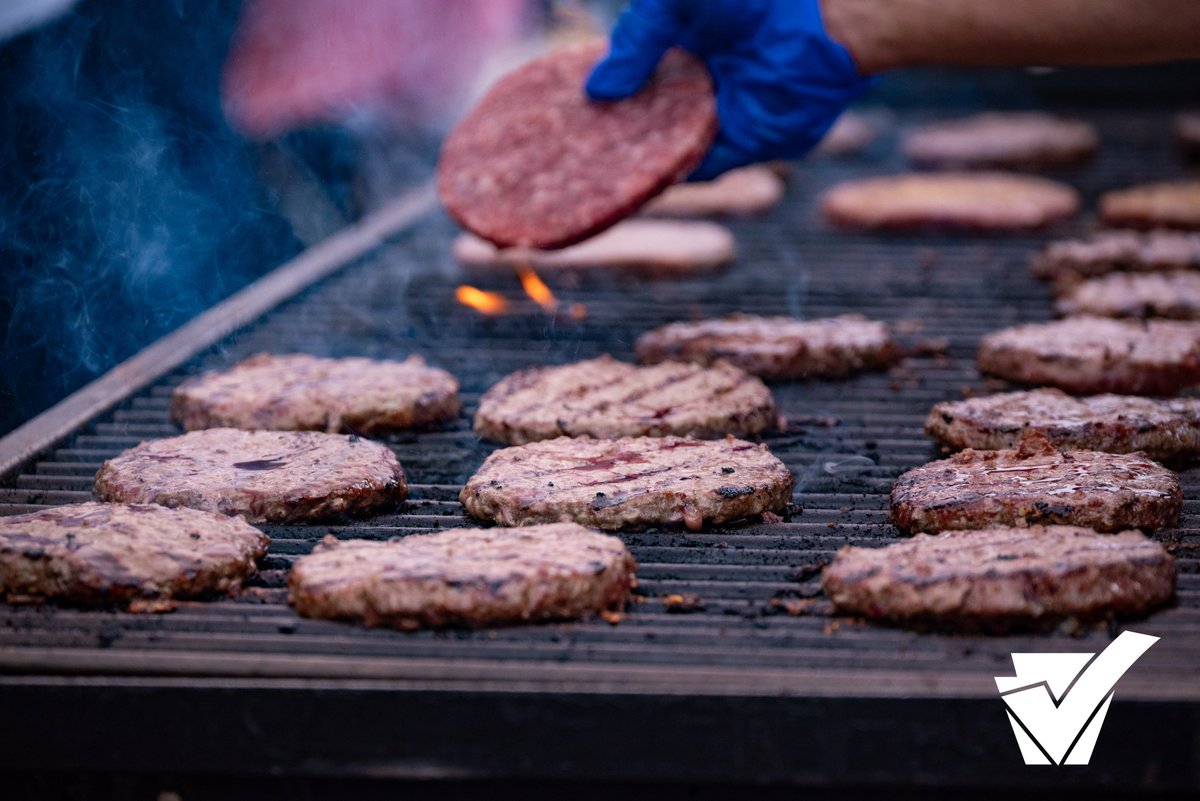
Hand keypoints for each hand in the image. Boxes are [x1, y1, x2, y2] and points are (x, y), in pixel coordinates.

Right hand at [586, 0, 872, 178]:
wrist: (823, 18)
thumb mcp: (674, 2)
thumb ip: (635, 40)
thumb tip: (598, 90)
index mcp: (679, 49)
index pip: (628, 82)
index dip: (597, 98)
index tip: (562, 112)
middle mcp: (695, 87)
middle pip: (640, 123)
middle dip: (606, 139)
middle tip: (563, 154)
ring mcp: (716, 119)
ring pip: (663, 151)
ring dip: (630, 164)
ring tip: (585, 174)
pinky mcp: (742, 147)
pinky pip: (695, 168)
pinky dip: (667, 176)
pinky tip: (634, 180)